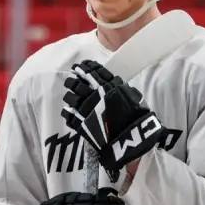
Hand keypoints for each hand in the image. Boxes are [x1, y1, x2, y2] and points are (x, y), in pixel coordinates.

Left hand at [62, 61, 164, 179]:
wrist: (131, 138)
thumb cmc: (136, 117)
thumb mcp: (132, 96)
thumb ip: (120, 87)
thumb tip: (113, 82)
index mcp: (108, 86)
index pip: (93, 71)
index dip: (85, 67)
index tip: (81, 66)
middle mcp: (95, 94)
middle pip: (78, 82)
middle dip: (73, 79)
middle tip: (72, 78)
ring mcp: (86, 109)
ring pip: (71, 97)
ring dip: (69, 95)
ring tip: (69, 94)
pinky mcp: (81, 123)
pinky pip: (69, 114)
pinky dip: (68, 112)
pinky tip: (68, 111)